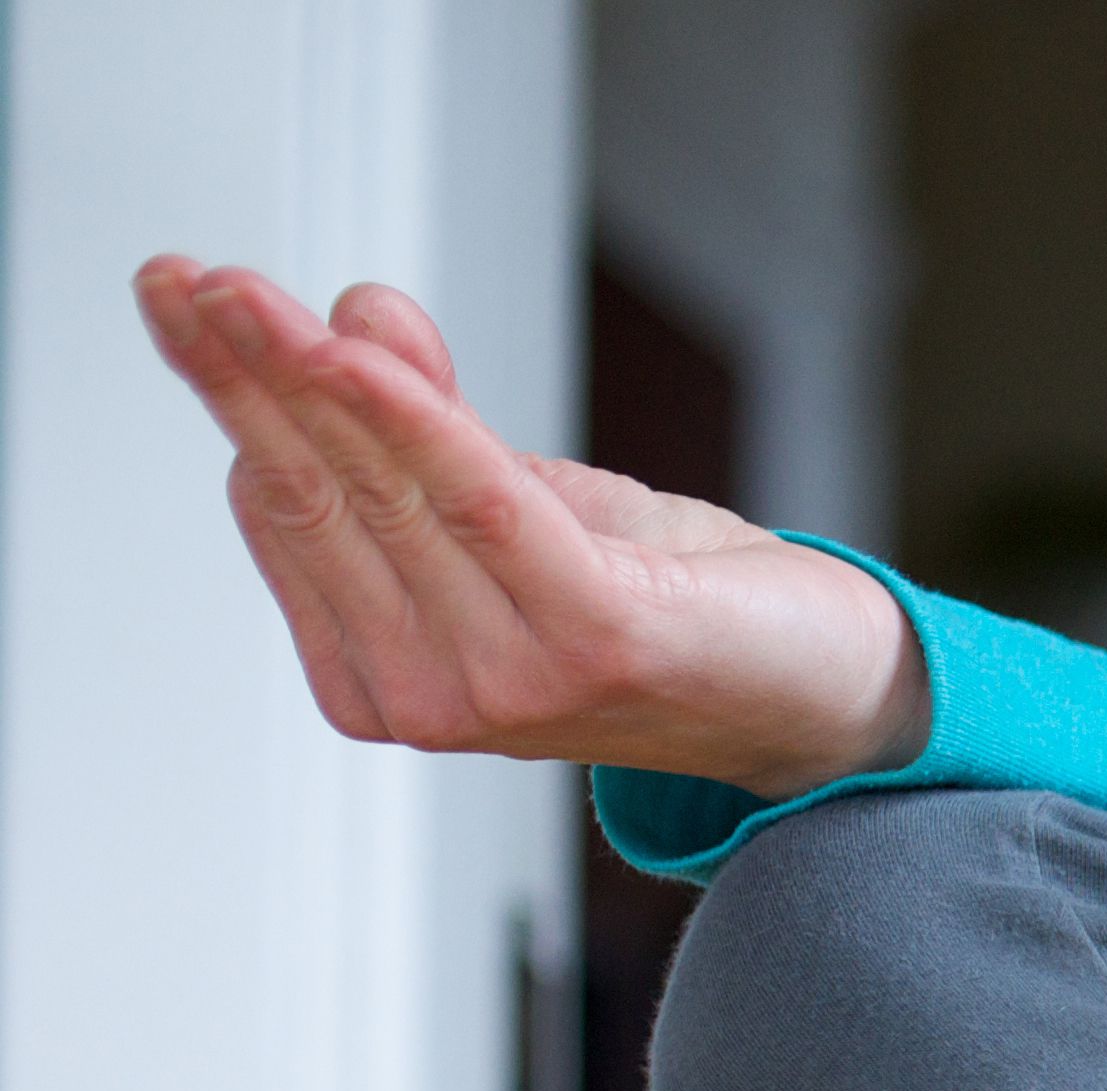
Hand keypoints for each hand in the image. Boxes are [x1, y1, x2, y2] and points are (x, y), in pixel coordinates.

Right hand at [133, 255, 927, 800]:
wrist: (824, 691)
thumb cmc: (671, 604)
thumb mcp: (525, 500)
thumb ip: (433, 428)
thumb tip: (357, 319)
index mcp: (385, 677)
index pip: (285, 511)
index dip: (239, 394)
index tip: (187, 292)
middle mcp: (433, 698)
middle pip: (315, 498)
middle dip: (245, 376)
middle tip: (183, 276)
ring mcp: (506, 685)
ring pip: (383, 492)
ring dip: (307, 379)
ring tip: (243, 293)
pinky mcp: (590, 646)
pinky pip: (479, 504)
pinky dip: (413, 420)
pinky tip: (355, 350)